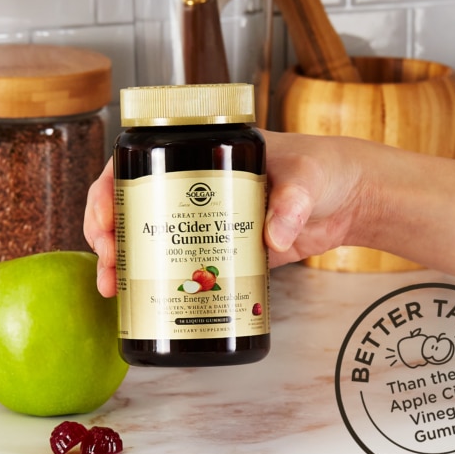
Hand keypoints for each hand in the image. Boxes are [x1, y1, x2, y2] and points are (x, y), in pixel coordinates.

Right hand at [84, 130, 362, 296]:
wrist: (349, 201)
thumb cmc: (326, 171)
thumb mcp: (308, 177)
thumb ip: (294, 200)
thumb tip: (273, 235)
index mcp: (205, 154)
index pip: (141, 162)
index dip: (111, 189)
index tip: (105, 219)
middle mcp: (196, 186)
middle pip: (135, 206)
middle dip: (109, 233)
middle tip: (108, 262)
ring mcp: (206, 221)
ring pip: (150, 238)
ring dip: (125, 263)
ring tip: (114, 289)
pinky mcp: (221, 251)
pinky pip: (182, 265)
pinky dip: (159, 280)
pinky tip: (144, 299)